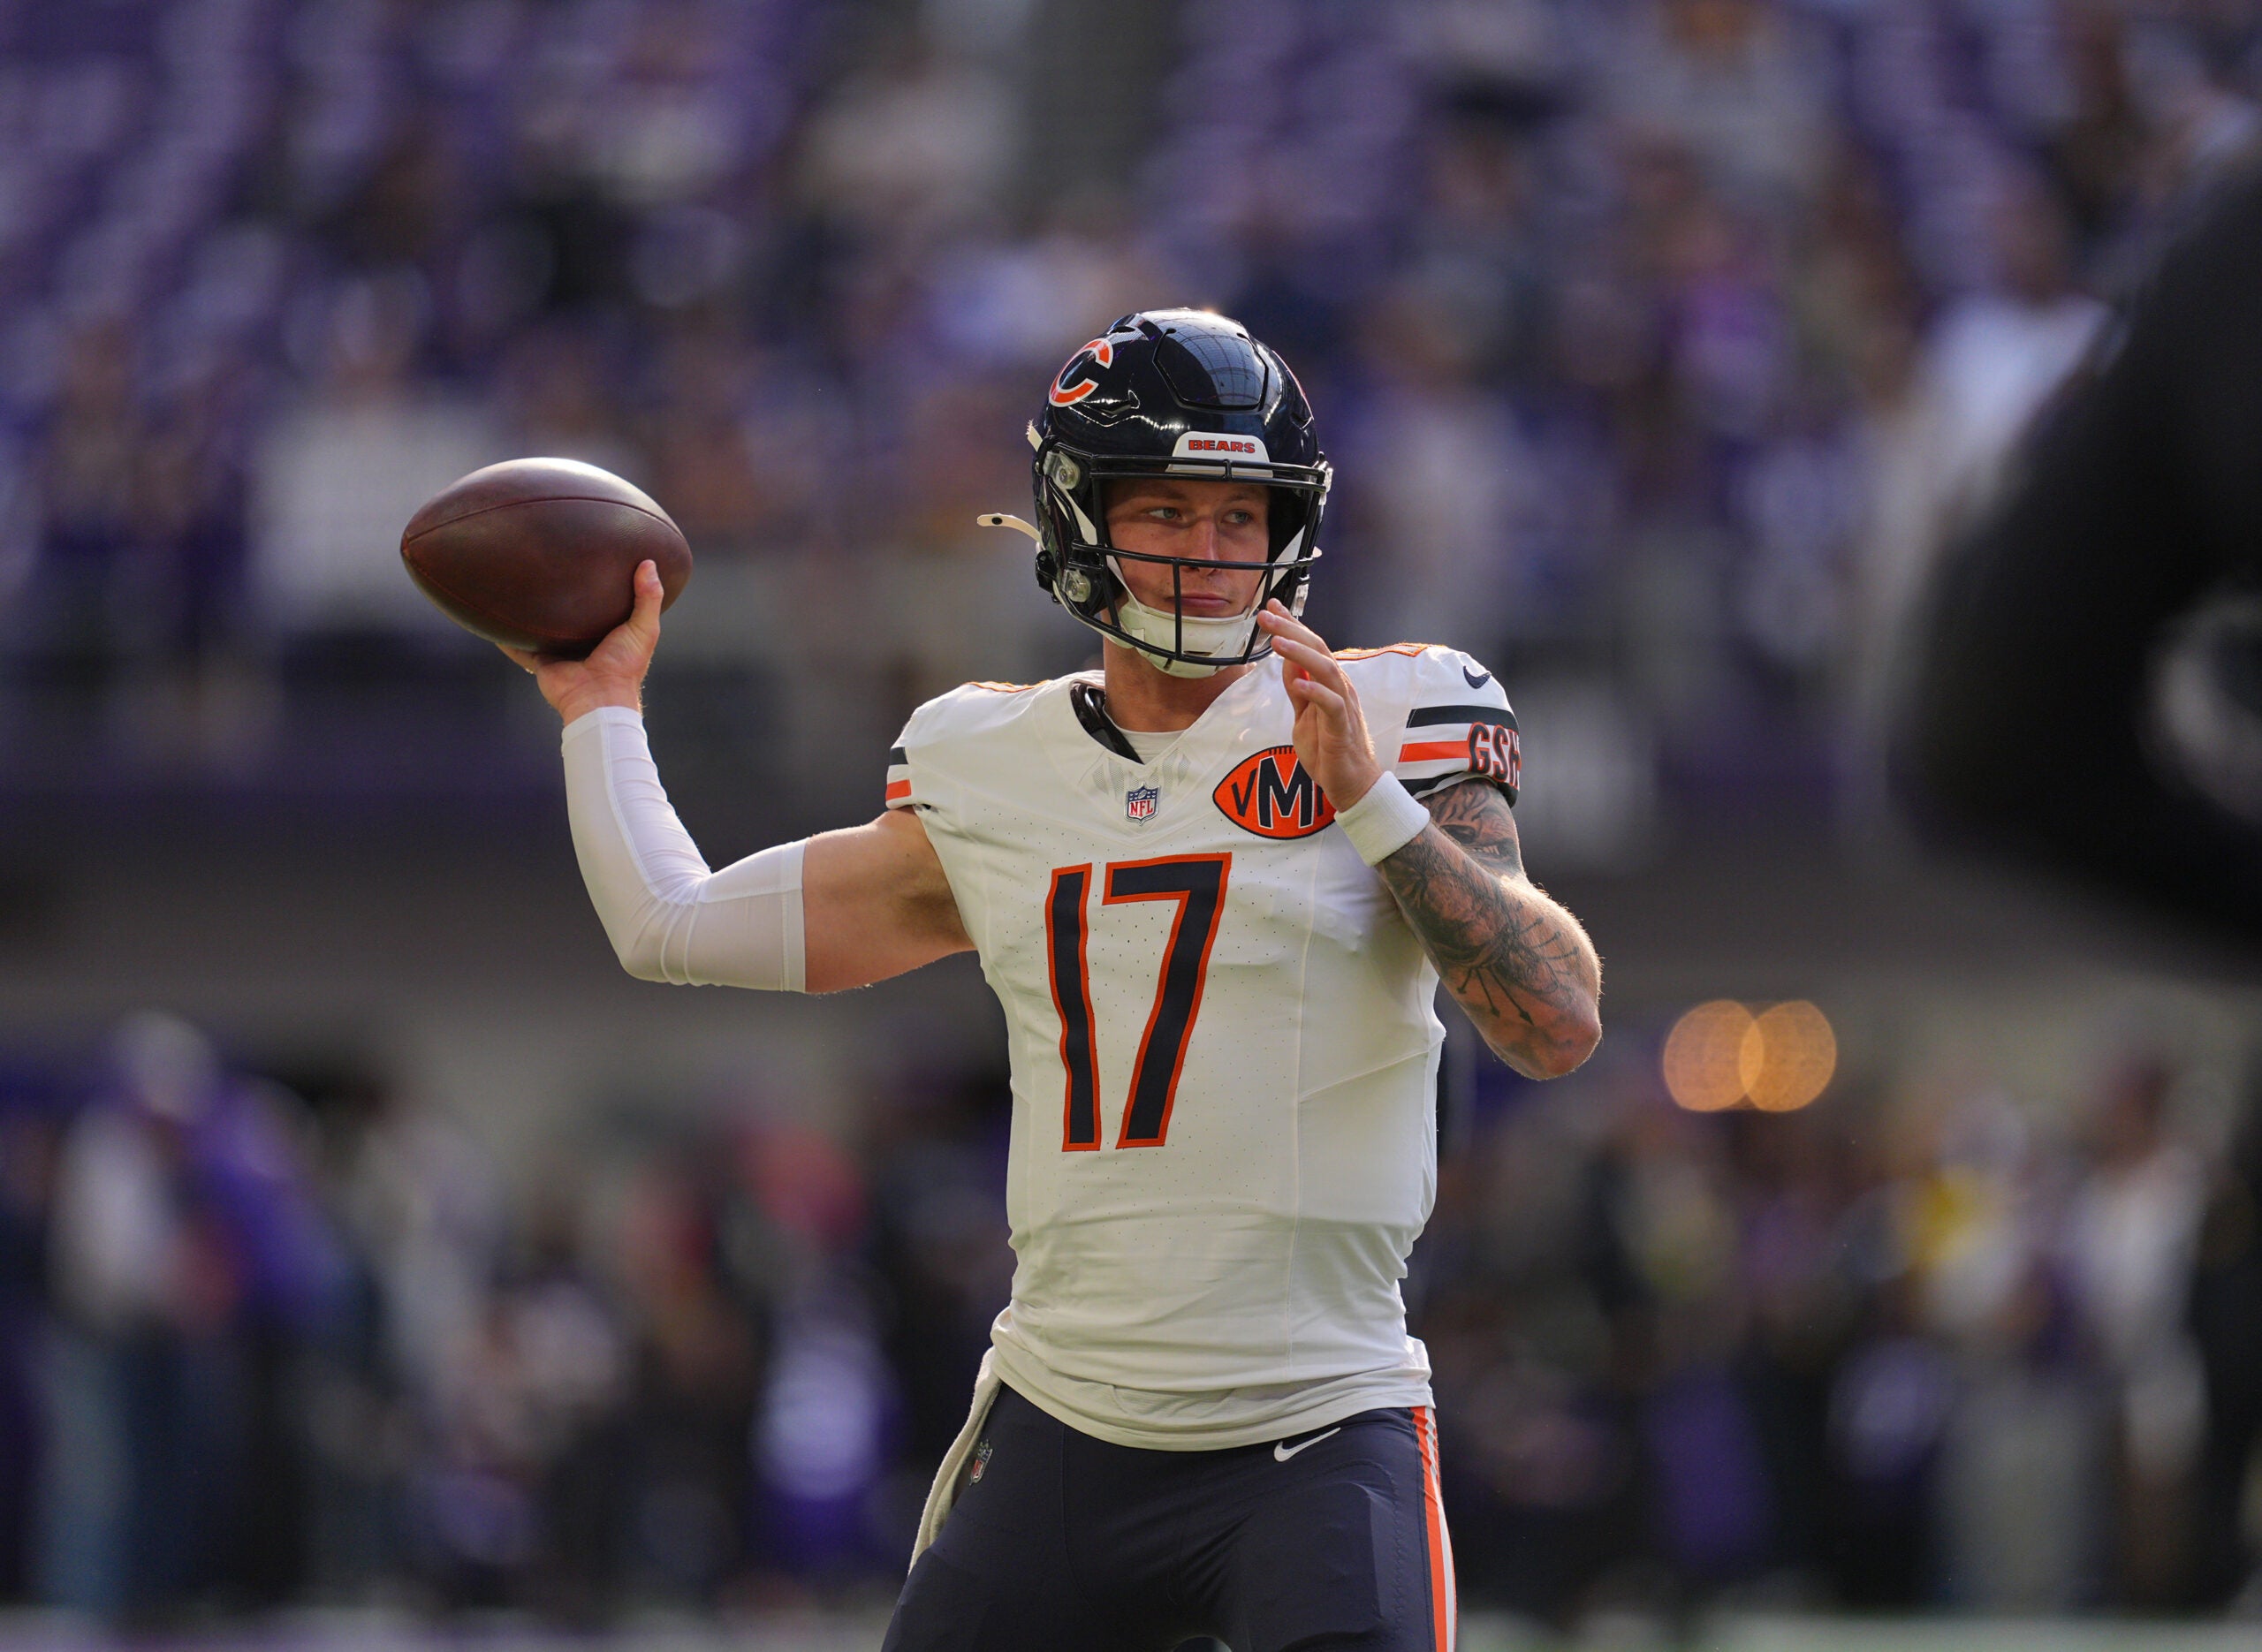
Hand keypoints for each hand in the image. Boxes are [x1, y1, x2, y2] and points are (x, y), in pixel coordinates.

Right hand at [500, 558, 662, 723]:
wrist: (598, 698)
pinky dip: (506, 638)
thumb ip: (648, 597)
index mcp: (607, 634)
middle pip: (567, 615)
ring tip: (518, 587)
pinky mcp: (540, 661)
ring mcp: (559, 651)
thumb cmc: (624, 666)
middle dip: (560, 597)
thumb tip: (648, 563)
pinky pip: (518, 648)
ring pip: (540, 628)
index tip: (591, 562)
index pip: (601, 606)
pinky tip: (493, 621)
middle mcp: (582, 642)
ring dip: (530, 615)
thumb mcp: (644, 628)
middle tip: (550, 568)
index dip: (598, 587)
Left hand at [1256, 599, 1383, 809]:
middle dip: (1291, 631)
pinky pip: (1331, 705)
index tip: (1271, 607)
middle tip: (1266, 616)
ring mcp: (1343, 706)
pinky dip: (1315, 692)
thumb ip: (1297, 687)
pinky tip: (1298, 683)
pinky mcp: (1342, 729)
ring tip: (1277, 642)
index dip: (1292, 626)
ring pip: (1325, 671)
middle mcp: (1339, 687)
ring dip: (1301, 654)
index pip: (1311, 646)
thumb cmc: (1329, 749)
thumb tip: (1286, 659)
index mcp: (1330, 682)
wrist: (1351, 784)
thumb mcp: (1304, 714)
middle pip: (1317, 650)